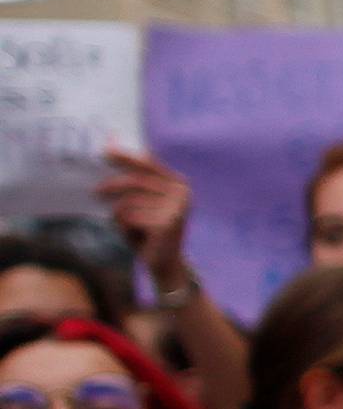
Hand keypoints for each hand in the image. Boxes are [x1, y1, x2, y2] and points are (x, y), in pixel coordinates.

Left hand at [96, 145, 191, 286]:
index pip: (149, 164)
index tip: (105, 150)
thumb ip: (133, 178)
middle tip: (95, 192)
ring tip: (127, 226)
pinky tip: (134, 235)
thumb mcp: (142, 202)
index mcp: (179, 184)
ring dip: (119, 214)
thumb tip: (111, 143)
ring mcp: (176, 208)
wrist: (165, 264)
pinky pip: (129, 217)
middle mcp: (182, 193)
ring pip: (129, 201)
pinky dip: (123, 226)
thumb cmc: (149, 231)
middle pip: (136, 181)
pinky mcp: (166, 224)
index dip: (126, 157)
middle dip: (112, 186)